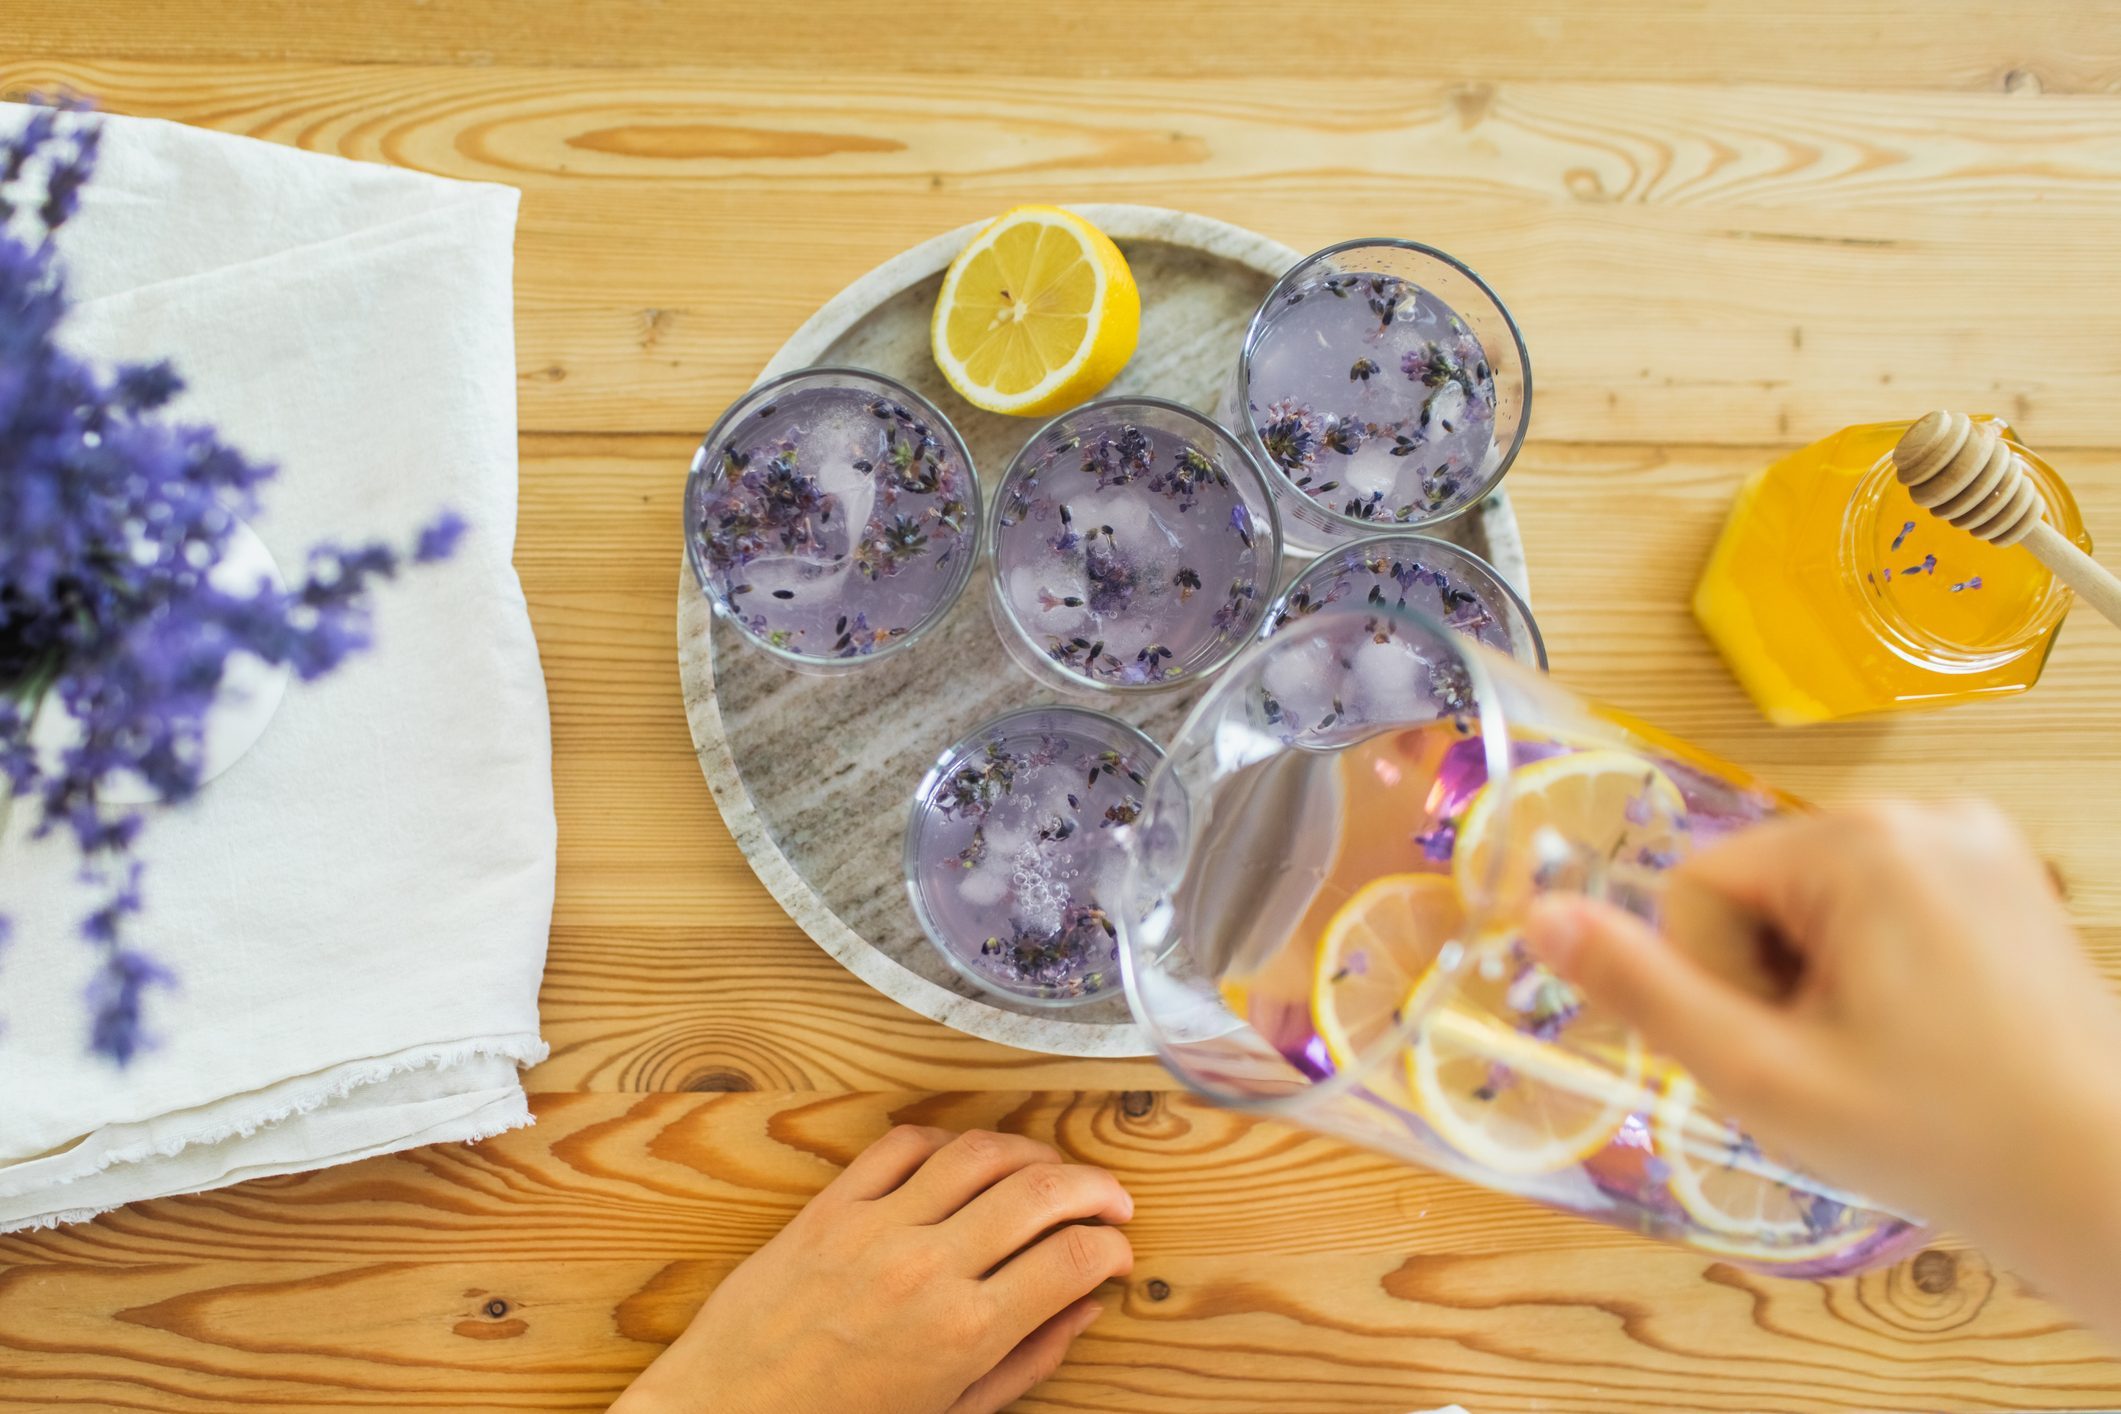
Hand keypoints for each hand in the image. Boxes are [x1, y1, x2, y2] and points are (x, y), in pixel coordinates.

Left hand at [610, 1126, 1133, 1413]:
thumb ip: (1026, 1360)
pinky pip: (903, 1144)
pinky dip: (947, 1140)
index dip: (1113, 1247)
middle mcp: (927, 1269)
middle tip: (1109, 1199)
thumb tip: (1083, 1308)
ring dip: (1031, 1151)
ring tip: (1048, 1170)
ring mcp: (876, 1227)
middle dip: (1095, 1187)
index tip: (1117, 1250)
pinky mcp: (831, 1205)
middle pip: (1042, 1191)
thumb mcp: (952, 1413)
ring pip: (980, 1152)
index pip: (1074, 1259)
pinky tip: (965, 1160)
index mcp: (965, 1333)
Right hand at [1525, 801, 2120, 1335]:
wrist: (2109, 1187)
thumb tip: (1538, 916)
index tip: (1785, 1046)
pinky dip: (1877, 966)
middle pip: (1758, 887)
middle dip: (1771, 975)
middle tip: (1836, 1059)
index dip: (1717, 981)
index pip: (1697, 887)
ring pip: (1814, 899)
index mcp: (1860, 843)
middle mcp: (1923, 812)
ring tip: (1884, 1050)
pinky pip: (1880, 902)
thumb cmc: (1940, 1139)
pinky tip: (1922, 1030)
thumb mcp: (1761, 1076)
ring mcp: (1976, 838)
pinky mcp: (2006, 873)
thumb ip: (1643, 990)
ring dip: (1819, 975)